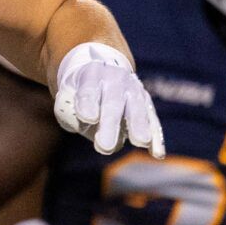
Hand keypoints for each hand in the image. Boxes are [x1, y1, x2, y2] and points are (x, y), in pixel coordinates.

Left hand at [52, 42, 164, 156]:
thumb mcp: (67, 95)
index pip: (89, 90)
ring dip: (139, 126)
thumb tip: (88, 125)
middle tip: (104, 146)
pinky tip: (158, 153)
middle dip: (110, 124)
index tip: (88, 117)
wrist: (101, 71)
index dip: (88, 103)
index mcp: (91, 74)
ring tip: (141, 142)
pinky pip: (152, 120)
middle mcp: (115, 79)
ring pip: (137, 108)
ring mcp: (133, 89)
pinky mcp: (146, 103)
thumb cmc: (79, 91)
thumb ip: (71, 112)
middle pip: (113, 102)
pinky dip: (156, 136)